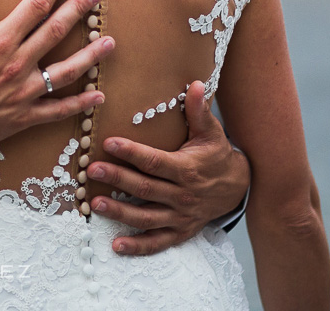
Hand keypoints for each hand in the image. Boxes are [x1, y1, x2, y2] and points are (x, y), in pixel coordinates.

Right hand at [0, 0, 112, 176]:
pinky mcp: (22, 117)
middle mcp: (16, 65)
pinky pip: (57, 110)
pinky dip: (79, 104)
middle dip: (79, 10)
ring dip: (90, 55)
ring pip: (66, 71)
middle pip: (56, 32)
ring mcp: (22, 93)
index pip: (35, 7)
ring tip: (110, 42)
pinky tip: (98, 95)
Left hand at [85, 81, 249, 254]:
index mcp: (187, 169)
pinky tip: (116, 245)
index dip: (132, 152)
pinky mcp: (180, 232)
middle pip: (145, 188)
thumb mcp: (211, 133)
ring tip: (95, 204)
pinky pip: (158, 242)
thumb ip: (199, 111)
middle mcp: (183, 195)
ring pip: (147, 217)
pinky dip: (138, 246)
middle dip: (117, 179)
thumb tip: (196, 84)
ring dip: (120, 213)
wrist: (238, 188)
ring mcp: (181, 217)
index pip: (155, 161)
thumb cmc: (217, 156)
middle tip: (91, 170)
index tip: (109, 142)